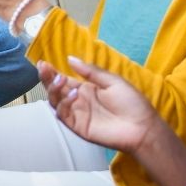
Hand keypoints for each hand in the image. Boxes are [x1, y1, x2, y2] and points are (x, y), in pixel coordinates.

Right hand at [40, 56, 162, 154]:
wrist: (142, 127)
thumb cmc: (131, 103)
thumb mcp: (112, 81)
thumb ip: (91, 71)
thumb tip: (70, 58)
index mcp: (86, 89)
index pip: (63, 79)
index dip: (52, 72)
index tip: (43, 63)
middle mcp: (78, 101)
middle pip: (55, 89)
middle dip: (47, 78)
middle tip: (44, 68)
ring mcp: (76, 114)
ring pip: (54, 101)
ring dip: (53, 89)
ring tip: (61, 79)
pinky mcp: (77, 126)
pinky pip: (63, 115)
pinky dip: (63, 104)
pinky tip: (74, 94)